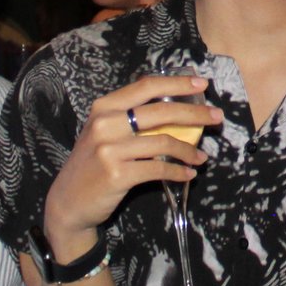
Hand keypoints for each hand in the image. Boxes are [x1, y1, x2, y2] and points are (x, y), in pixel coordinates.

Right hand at [39, 75, 220, 258]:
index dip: (177, 83)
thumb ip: (129, 118)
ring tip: (201, 157)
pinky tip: (188, 174)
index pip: (146, 87)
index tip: (201, 84)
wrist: (68, 202)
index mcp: (104, 107)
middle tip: (217, 117)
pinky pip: (159, 170)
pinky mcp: (117, 174)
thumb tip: (176, 110)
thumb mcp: (103, 132)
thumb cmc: (92, 164)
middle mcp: (105, 123)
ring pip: (164, 143)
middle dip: (195, 114)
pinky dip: (178, 172)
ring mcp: (110, 149)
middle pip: (161, 112)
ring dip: (189, 150)